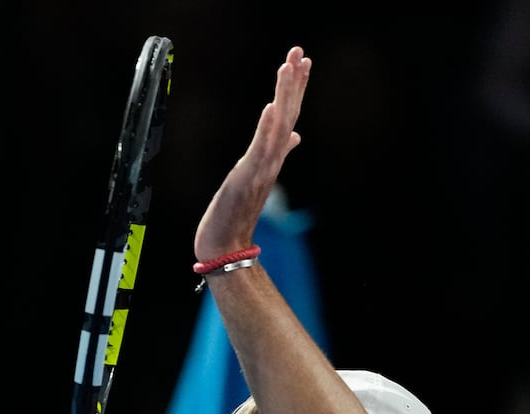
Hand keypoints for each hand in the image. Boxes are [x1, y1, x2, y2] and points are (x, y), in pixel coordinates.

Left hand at [194, 46, 310, 260]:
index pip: (288, 114)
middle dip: (294, 83)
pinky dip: (267, 128)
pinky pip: (261, 149)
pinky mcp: (247, 178)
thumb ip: (277, 152)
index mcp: (272, 156)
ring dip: (284, 97)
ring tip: (289, 68)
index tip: (302, 60)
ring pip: (277, 127)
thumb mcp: (256, 175)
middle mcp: (271, 159)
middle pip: (287, 114)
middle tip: (300, 52)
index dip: (296, 87)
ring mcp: (261, 168)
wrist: (226, 244)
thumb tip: (294, 135)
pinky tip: (272, 108)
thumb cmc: (238, 212)